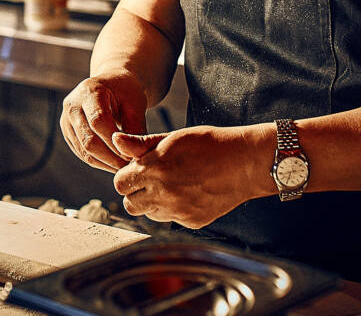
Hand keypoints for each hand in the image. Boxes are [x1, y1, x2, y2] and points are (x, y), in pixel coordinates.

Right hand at [60, 73, 147, 171]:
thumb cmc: (125, 92)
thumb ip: (136, 128)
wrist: (110, 85)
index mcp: (89, 91)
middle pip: (88, 140)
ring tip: (125, 168)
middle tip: (131, 167)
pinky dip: (99, 162)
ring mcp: (66, 120)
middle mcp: (72, 105)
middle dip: (111, 158)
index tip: (132, 155)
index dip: (115, 142)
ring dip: (106, 164)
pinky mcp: (67, 132)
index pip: (98, 121)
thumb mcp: (135, 104)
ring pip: (84, 151)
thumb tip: (135, 156)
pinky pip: (82, 154)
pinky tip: (114, 164)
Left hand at [110, 125, 264, 227]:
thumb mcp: (173, 138)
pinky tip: (186, 194)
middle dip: (135, 191)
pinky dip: (172, 209)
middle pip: (129, 203)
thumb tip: (116, 140)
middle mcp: (163, 193)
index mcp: (154, 169)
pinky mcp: (191, 222)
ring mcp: (178, 211)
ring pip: (148, 214)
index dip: (127, 175)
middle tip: (151, 179)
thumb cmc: (209, 145)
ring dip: (152, 202)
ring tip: (170, 185)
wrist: (244, 163)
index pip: (120, 182)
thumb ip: (141, 144)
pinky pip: (170, 219)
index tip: (138, 169)